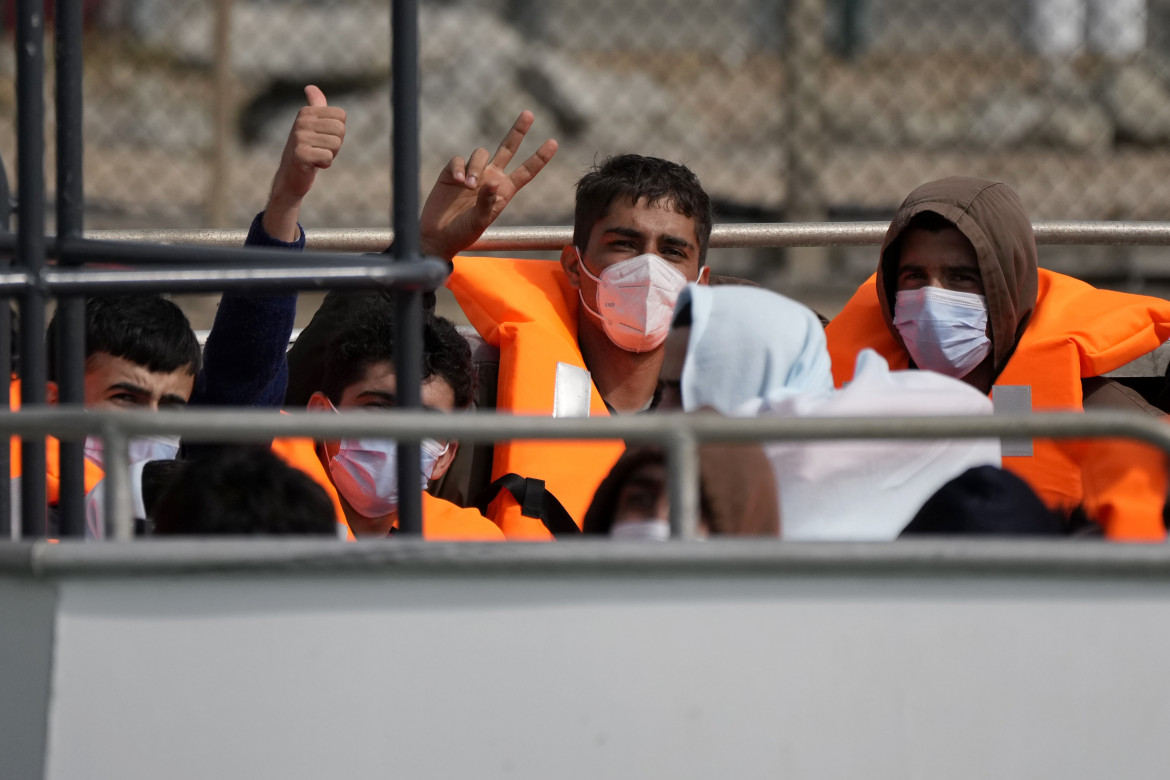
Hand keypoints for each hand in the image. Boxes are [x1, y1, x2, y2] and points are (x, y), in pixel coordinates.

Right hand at [263, 85, 346, 240]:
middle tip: (320, 149)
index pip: (341, 116)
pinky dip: (324, 165)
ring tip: (315, 157)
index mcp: (307, 112)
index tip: (323, 138)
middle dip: (335, 144)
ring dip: (329, 155)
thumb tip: (310, 87)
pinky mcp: (300, 154)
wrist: (290, 176)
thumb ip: (315, 106)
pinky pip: (328, 158)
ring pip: (336, 144)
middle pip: (340, 130)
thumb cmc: (306, 149)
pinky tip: (312, 165)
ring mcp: (299, 137)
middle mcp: (301, 121)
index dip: (338, 131)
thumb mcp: (311, 125)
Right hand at [420, 111, 556, 260]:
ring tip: (467, 186)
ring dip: (475, 167)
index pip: (526, 171)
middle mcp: (491, 178)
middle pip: (508, 149)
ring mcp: (473, 173)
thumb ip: (487, 203)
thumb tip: (493, 182)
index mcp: (504, 191)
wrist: (437, 235)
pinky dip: (459, 168)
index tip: (554, 142)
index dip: (539, 158)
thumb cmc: (462, 233)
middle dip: (518, 131)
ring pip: (480, 154)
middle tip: (529, 114)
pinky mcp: (452, 172)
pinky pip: (459, 160)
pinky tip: (456, 181)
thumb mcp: (479, 222)